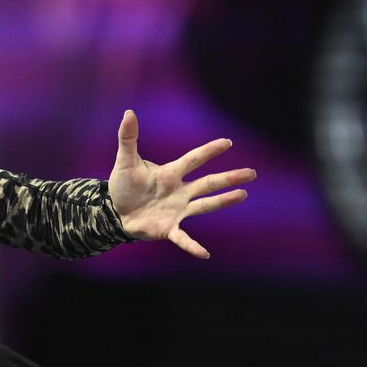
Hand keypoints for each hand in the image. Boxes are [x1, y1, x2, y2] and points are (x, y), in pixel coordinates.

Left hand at [109, 110, 256, 258]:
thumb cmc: (123, 186)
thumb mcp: (124, 161)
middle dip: (228, 177)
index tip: (227, 142)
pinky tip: (204, 253)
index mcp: (170, 174)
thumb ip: (128, 138)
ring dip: (223, 201)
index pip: (193, 160)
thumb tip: (128, 112)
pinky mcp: (169, 229)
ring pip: (204, 205)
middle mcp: (179, 191)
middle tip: (251, 173)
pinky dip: (192, 246)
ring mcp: (177, 211)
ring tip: (243, 194)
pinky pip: (183, 238)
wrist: (115, 212)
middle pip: (208, 183)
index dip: (208, 151)